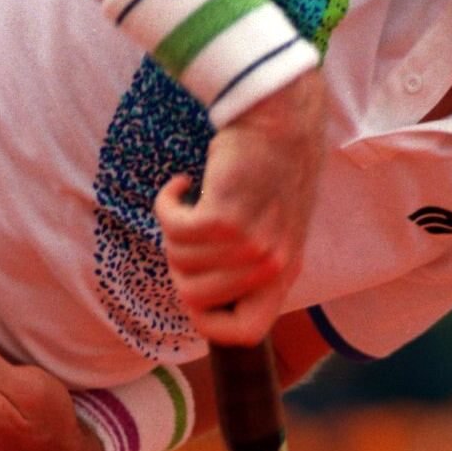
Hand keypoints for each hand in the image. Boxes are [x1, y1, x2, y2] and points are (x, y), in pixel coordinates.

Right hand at [155, 66, 326, 343]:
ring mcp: (249, 244)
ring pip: (179, 261)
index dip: (209, 322)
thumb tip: (201, 295)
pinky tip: (181, 184)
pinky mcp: (224, 217)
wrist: (279, 117)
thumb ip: (250, 263)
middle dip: (179, 264)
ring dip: (174, 227)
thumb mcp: (274, 225)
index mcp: (284, 272)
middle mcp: (270, 264)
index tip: (194, 291)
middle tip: (189, 229)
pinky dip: (167, 204)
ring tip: (191, 199)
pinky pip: (172, 228)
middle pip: (194, 297)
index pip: (247, 333)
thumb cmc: (270, 167)